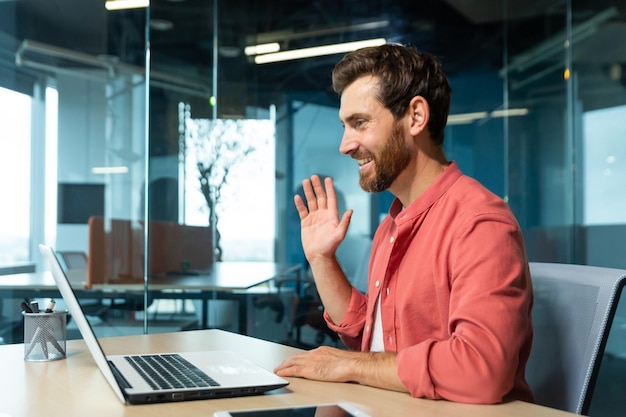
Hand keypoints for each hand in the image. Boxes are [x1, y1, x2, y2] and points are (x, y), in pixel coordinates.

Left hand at [274, 346, 406, 392]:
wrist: (353, 364)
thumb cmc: (351, 364)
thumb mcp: (340, 359)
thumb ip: (333, 362)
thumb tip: (335, 366)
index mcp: (322, 351)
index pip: (306, 354)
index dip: (297, 358)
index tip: (293, 361)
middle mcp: (315, 354)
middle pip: (296, 357)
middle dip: (287, 361)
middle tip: (280, 365)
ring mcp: (311, 361)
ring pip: (292, 362)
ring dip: (283, 366)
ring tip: (277, 370)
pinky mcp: (309, 370)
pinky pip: (293, 370)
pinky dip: (285, 371)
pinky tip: (280, 373)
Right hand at [294, 175, 352, 263]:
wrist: (319, 256)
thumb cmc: (331, 246)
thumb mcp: (340, 234)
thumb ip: (345, 222)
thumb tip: (351, 211)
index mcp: (332, 216)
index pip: (331, 198)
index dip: (329, 188)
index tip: (328, 178)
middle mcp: (323, 215)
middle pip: (320, 197)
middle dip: (317, 186)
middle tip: (314, 176)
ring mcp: (314, 218)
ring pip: (311, 201)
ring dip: (308, 191)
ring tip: (305, 181)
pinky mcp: (306, 223)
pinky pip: (302, 211)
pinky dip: (300, 204)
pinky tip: (297, 196)